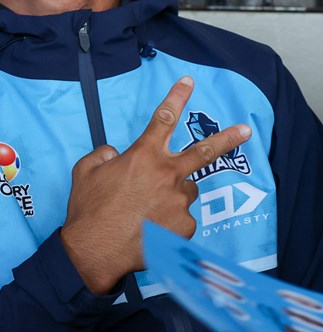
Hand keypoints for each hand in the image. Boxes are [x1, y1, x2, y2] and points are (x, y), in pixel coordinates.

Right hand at [59, 76, 250, 294]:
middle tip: (246, 130)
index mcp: (143, 156)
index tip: (189, 82)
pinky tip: (148, 231)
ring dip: (172, 196)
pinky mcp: (184, 227)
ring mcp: (179, 202)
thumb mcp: (85, 171)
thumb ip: (103, 155)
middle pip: (205, 151)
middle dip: (228, 138)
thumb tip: (115, 154)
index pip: (164, 117)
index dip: (177, 96)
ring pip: (184, 192)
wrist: (94, 249)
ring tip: (148, 211)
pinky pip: (180, 220)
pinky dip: (168, 224)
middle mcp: (167, 175)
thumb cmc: (88, 210)